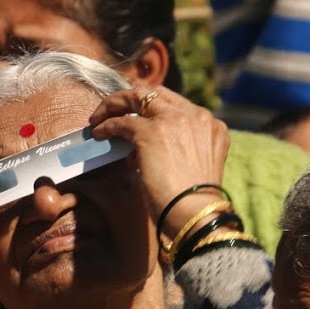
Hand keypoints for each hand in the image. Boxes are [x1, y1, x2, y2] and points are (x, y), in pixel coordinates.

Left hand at [88, 87, 230, 240]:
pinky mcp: (151, 132)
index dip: (154, 108)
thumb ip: (174, 150)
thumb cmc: (192, 203)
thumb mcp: (191, 167)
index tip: (138, 115)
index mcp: (211, 126)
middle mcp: (195, 116)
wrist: (196, 215)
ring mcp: (173, 121)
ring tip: (99, 118)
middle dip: (132, 99)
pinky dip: (107, 126)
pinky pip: (122, 122)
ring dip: (115, 106)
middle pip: (157, 94)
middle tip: (113, 109)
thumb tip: (137, 152)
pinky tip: (98, 133)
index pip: (178, 105)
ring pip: (138, 98)